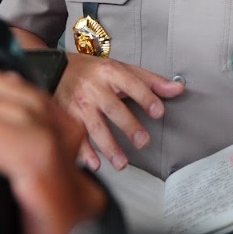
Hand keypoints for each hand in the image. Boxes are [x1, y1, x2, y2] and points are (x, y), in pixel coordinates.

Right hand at [54, 52, 184, 170]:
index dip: (145, 97)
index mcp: (110, 72)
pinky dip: (84, 152)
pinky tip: (95, 165)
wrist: (54, 68)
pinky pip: (75, 136)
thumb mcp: (121, 68)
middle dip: (128, 125)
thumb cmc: (93, 70)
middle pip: (113, 107)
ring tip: (122, 163)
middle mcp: (94, 87)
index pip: (131, 84)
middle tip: (143, 142)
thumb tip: (178, 89)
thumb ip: (150, 81)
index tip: (158, 112)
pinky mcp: (66, 116)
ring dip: (109, 146)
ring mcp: (79, 103)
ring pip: (94, 126)